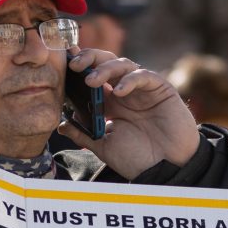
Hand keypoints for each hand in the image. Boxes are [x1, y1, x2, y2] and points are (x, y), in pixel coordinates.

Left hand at [60, 47, 198, 176]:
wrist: (166, 168)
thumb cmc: (138, 158)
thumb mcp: (104, 146)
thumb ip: (84, 134)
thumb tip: (61, 125)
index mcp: (110, 103)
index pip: (92, 76)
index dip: (79, 67)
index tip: (62, 63)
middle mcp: (125, 92)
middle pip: (105, 62)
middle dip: (89, 59)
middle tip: (75, 65)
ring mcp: (142, 89)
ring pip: (122, 64)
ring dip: (105, 68)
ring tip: (91, 80)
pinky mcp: (161, 89)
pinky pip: (144, 76)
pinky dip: (130, 79)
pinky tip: (120, 91)